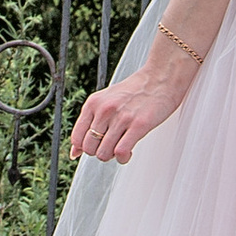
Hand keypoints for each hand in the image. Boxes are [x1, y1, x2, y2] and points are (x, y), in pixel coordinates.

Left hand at [69, 46, 196, 164]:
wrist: (161, 77)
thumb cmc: (135, 91)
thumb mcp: (105, 101)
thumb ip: (89, 123)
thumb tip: (74, 152)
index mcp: (93, 103)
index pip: (77, 138)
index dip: (86, 147)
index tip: (98, 144)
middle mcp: (104, 110)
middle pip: (90, 149)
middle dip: (100, 152)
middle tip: (112, 144)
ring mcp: (121, 117)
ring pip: (104, 153)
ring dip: (113, 156)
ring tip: (122, 146)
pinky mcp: (139, 125)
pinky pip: (121, 152)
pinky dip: (123, 158)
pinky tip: (129, 151)